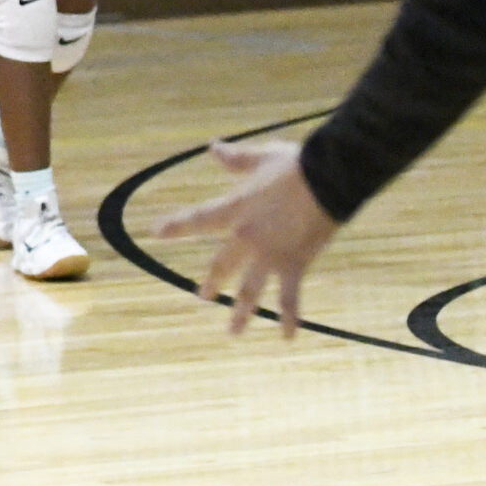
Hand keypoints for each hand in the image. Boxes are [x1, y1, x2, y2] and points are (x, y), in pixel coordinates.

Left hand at [153, 138, 338, 336]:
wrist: (329, 178)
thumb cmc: (296, 165)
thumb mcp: (261, 157)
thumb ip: (236, 159)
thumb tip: (213, 147)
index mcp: (235, 209)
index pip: (198, 220)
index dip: (176, 226)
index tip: (156, 232)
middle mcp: (246, 236)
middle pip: (222, 265)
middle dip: (213, 283)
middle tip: (203, 297)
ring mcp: (270, 254)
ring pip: (250, 290)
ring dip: (243, 313)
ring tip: (233, 332)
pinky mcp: (294, 263)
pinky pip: (290, 296)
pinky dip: (290, 317)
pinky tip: (287, 337)